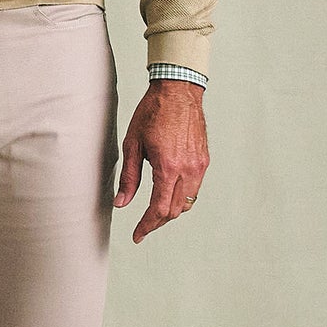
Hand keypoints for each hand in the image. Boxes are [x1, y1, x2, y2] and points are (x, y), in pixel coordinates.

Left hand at [114, 79, 208, 242]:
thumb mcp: (133, 143)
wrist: (178, 91)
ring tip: (154, 212)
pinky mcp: (204, 160)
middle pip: (174, 211)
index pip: (158, 209)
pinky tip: (169, 194)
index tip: (137, 235)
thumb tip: (121, 203)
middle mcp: (187, 169)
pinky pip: (194, 189)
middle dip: (157, 222)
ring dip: (170, 212)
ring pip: (187, 203)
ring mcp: (198, 166)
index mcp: (167, 167)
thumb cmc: (153, 112)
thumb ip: (129, 176)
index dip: (146, 226)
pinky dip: (182, 198)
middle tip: (143, 226)